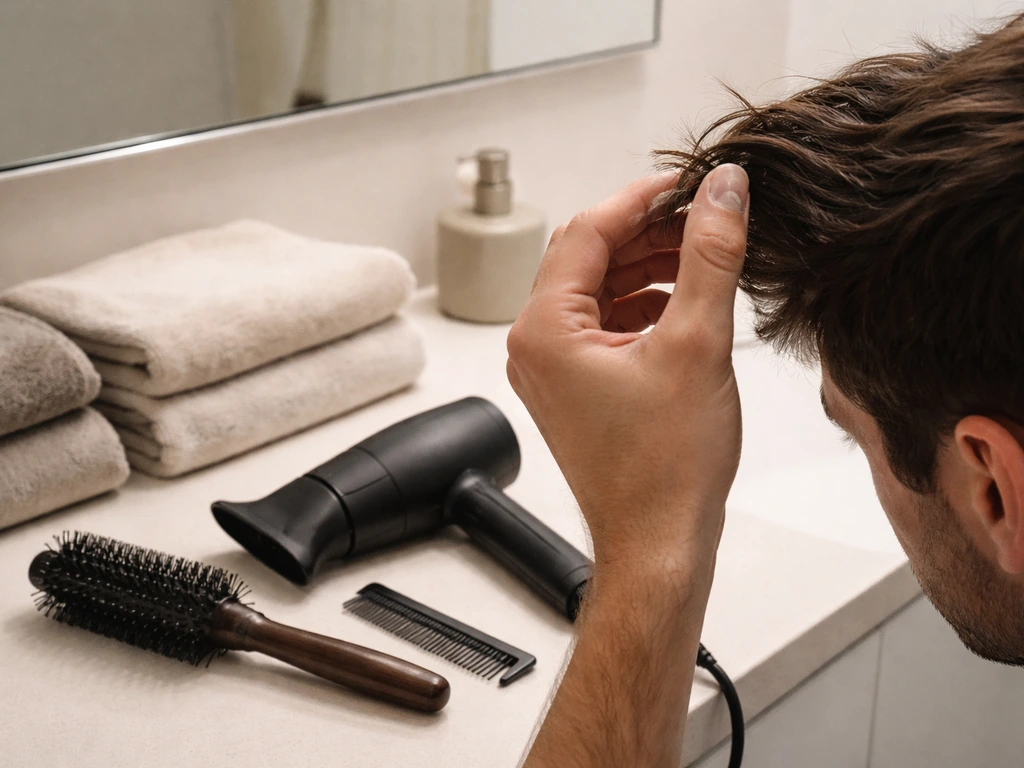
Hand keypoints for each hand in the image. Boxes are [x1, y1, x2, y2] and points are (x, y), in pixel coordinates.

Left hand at [506, 165, 749, 576]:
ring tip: (703, 256)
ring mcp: (552, 371)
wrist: (659, 545)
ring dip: (648, 267)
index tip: (690, 181)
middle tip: (705, 216)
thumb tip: (722, 190)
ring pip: (598, 291)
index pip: (587, 231)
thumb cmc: (667, 468)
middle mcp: (535, 347)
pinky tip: (685, 303)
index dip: (643, 198)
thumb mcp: (697, 343)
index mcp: (545, 330)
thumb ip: (709, 255)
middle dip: (647, 232)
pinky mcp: (575, 389)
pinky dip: (643, 306)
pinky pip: (604, 326)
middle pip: (588, 257)